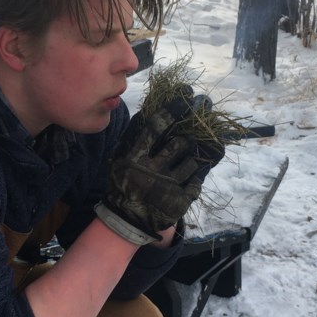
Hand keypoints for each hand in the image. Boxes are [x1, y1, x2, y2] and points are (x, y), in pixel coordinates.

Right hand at [96, 94, 224, 244]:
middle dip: (185, 140)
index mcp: (133, 159)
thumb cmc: (124, 184)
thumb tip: (151, 107)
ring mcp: (167, 188)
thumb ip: (132, 137)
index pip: (155, 128)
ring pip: (192, 161)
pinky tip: (185, 181)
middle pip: (180, 143)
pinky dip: (193, 178)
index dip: (172, 109)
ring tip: (180, 166)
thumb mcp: (119, 160)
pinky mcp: (180, 201)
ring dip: (189, 160)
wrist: (127, 221)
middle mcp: (150, 172)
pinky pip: (197, 181)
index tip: (187, 96)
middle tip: (183, 142)